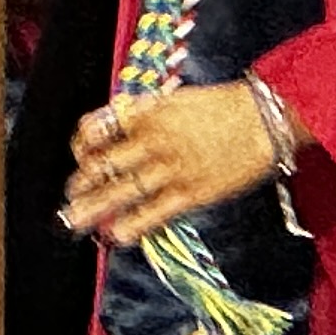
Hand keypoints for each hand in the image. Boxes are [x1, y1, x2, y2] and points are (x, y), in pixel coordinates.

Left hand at [63, 81, 282, 244]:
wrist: (264, 118)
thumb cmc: (222, 106)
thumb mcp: (175, 99)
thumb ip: (145, 115)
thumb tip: (118, 129)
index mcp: (147, 112)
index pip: (98, 128)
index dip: (83, 144)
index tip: (83, 154)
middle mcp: (153, 140)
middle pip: (103, 164)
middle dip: (82, 182)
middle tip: (72, 195)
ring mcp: (170, 168)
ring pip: (120, 191)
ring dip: (93, 207)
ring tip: (75, 219)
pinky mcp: (191, 193)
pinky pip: (153, 213)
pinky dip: (131, 226)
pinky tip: (116, 235)